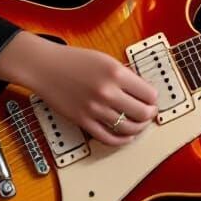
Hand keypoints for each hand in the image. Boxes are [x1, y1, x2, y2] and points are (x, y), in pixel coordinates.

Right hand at [0, 32, 159, 145]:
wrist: (46, 68)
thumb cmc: (75, 60)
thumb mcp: (106, 60)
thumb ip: (124, 75)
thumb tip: (143, 91)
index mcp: (116, 73)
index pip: (148, 93)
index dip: (154, 97)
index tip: (153, 98)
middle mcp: (107, 92)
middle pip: (141, 113)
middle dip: (150, 114)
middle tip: (150, 112)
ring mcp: (95, 109)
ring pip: (127, 128)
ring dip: (139, 128)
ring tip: (140, 123)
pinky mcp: (83, 122)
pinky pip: (108, 138)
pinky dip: (121, 140)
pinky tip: (127, 137)